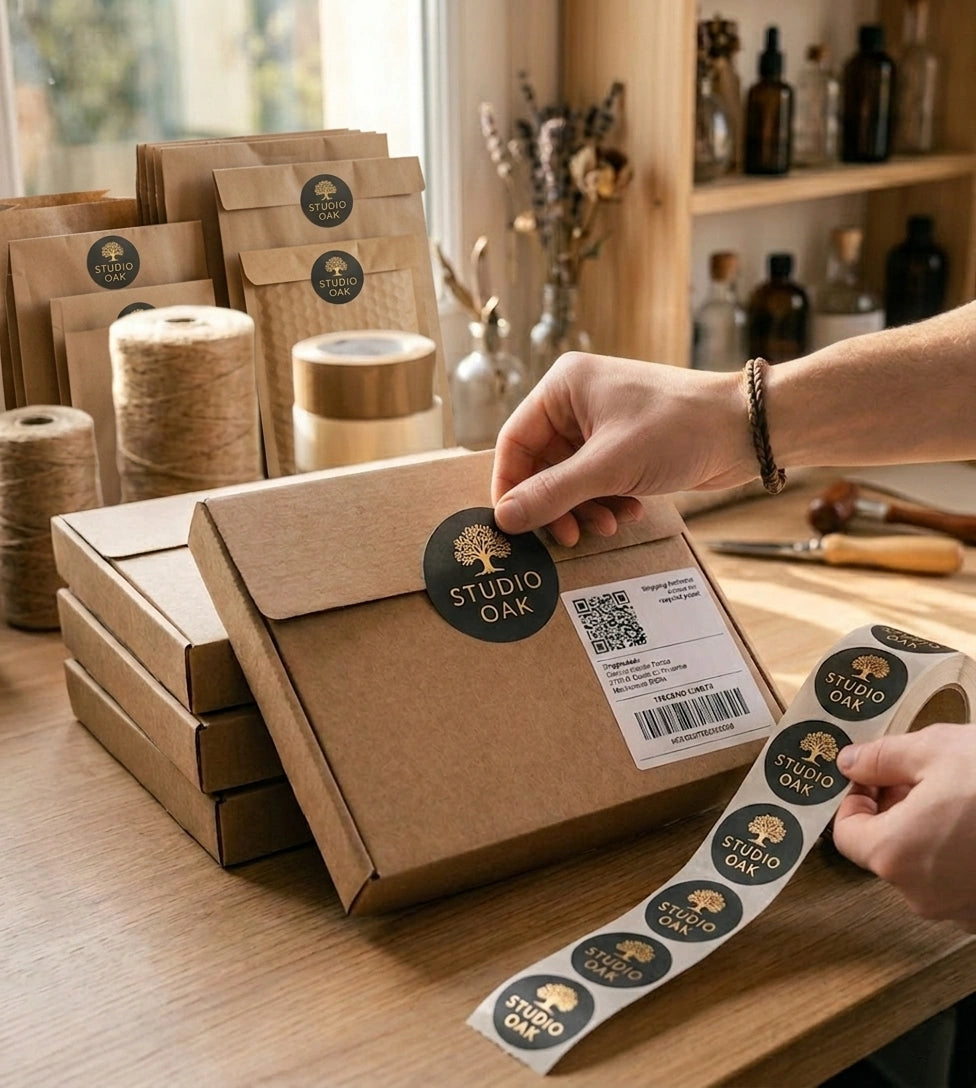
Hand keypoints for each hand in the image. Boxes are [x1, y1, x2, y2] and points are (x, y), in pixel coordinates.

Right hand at [491, 351, 753, 545]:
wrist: (745, 429)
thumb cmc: (678, 429)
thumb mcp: (608, 466)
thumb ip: (552, 494)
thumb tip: (504, 519)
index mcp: (563, 387)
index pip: (514, 442)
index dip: (511, 487)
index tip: (514, 525)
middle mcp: (577, 401)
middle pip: (542, 466)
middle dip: (557, 504)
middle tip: (568, 536)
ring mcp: (602, 423)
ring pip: (570, 479)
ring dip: (585, 508)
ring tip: (608, 526)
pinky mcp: (626, 444)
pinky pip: (598, 481)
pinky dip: (607, 502)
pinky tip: (630, 512)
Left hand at [832, 724, 975, 930]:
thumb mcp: (934, 750)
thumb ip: (881, 758)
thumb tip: (851, 763)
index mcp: (894, 854)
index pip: (846, 835)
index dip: (854, 800)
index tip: (871, 776)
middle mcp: (922, 894)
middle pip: (887, 850)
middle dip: (895, 810)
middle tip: (917, 775)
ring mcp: (961, 911)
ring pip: (926, 866)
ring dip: (929, 831)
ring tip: (958, 793)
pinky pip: (961, 882)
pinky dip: (961, 853)